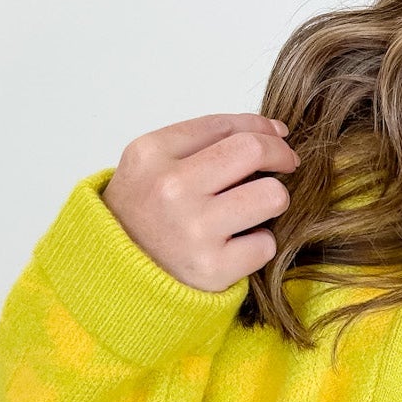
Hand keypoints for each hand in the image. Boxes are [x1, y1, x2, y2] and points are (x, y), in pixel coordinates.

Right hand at [101, 111, 300, 291]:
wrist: (115, 276)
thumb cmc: (142, 215)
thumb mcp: (149, 165)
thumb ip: (201, 143)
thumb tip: (273, 131)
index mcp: (151, 154)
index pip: (225, 126)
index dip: (260, 127)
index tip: (277, 135)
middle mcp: (171, 189)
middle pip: (253, 151)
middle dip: (281, 154)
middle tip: (287, 163)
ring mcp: (193, 230)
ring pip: (272, 196)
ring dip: (272, 201)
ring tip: (253, 210)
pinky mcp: (212, 268)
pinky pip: (266, 244)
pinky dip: (258, 244)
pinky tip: (237, 246)